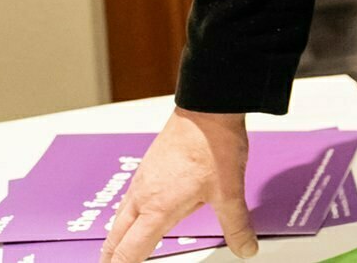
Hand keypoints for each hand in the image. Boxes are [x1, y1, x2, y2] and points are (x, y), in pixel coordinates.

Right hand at [100, 108, 256, 261]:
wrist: (206, 108)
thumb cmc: (213, 145)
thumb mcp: (229, 191)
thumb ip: (235, 224)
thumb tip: (245, 248)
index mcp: (157, 210)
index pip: (129, 252)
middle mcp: (142, 197)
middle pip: (115, 239)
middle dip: (111, 259)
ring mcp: (142, 181)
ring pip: (118, 219)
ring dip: (115, 240)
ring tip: (117, 253)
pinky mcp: (147, 169)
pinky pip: (127, 201)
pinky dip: (124, 219)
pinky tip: (134, 216)